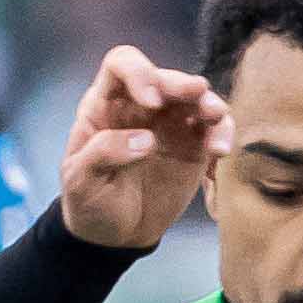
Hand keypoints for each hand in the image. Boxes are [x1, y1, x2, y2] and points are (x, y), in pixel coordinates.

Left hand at [52, 42, 228, 249]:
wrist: (114, 237)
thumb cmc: (89, 202)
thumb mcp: (80, 181)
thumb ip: (103, 154)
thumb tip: (145, 140)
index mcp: (107, 105)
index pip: (121, 65)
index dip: (138, 72)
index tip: (150, 100)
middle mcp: (142, 107)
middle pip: (165, 78)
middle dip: (181, 83)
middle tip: (196, 93)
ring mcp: (171, 125)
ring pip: (196, 99)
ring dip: (210, 103)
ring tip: (216, 118)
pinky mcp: (194, 146)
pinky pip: (214, 129)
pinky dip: (222, 133)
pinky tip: (220, 151)